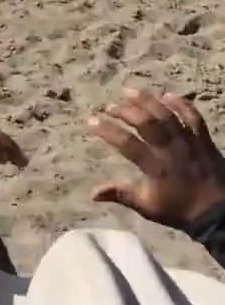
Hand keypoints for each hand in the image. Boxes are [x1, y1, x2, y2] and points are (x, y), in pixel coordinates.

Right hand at [89, 89, 224, 229]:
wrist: (219, 212)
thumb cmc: (180, 210)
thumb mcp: (148, 208)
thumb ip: (121, 195)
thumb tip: (92, 194)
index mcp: (156, 168)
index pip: (128, 145)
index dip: (108, 131)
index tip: (91, 121)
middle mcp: (172, 151)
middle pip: (147, 124)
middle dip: (126, 111)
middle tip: (110, 106)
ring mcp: (189, 143)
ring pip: (168, 116)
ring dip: (148, 101)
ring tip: (130, 91)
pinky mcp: (204, 140)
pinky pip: (193, 117)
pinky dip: (182, 104)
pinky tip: (167, 95)